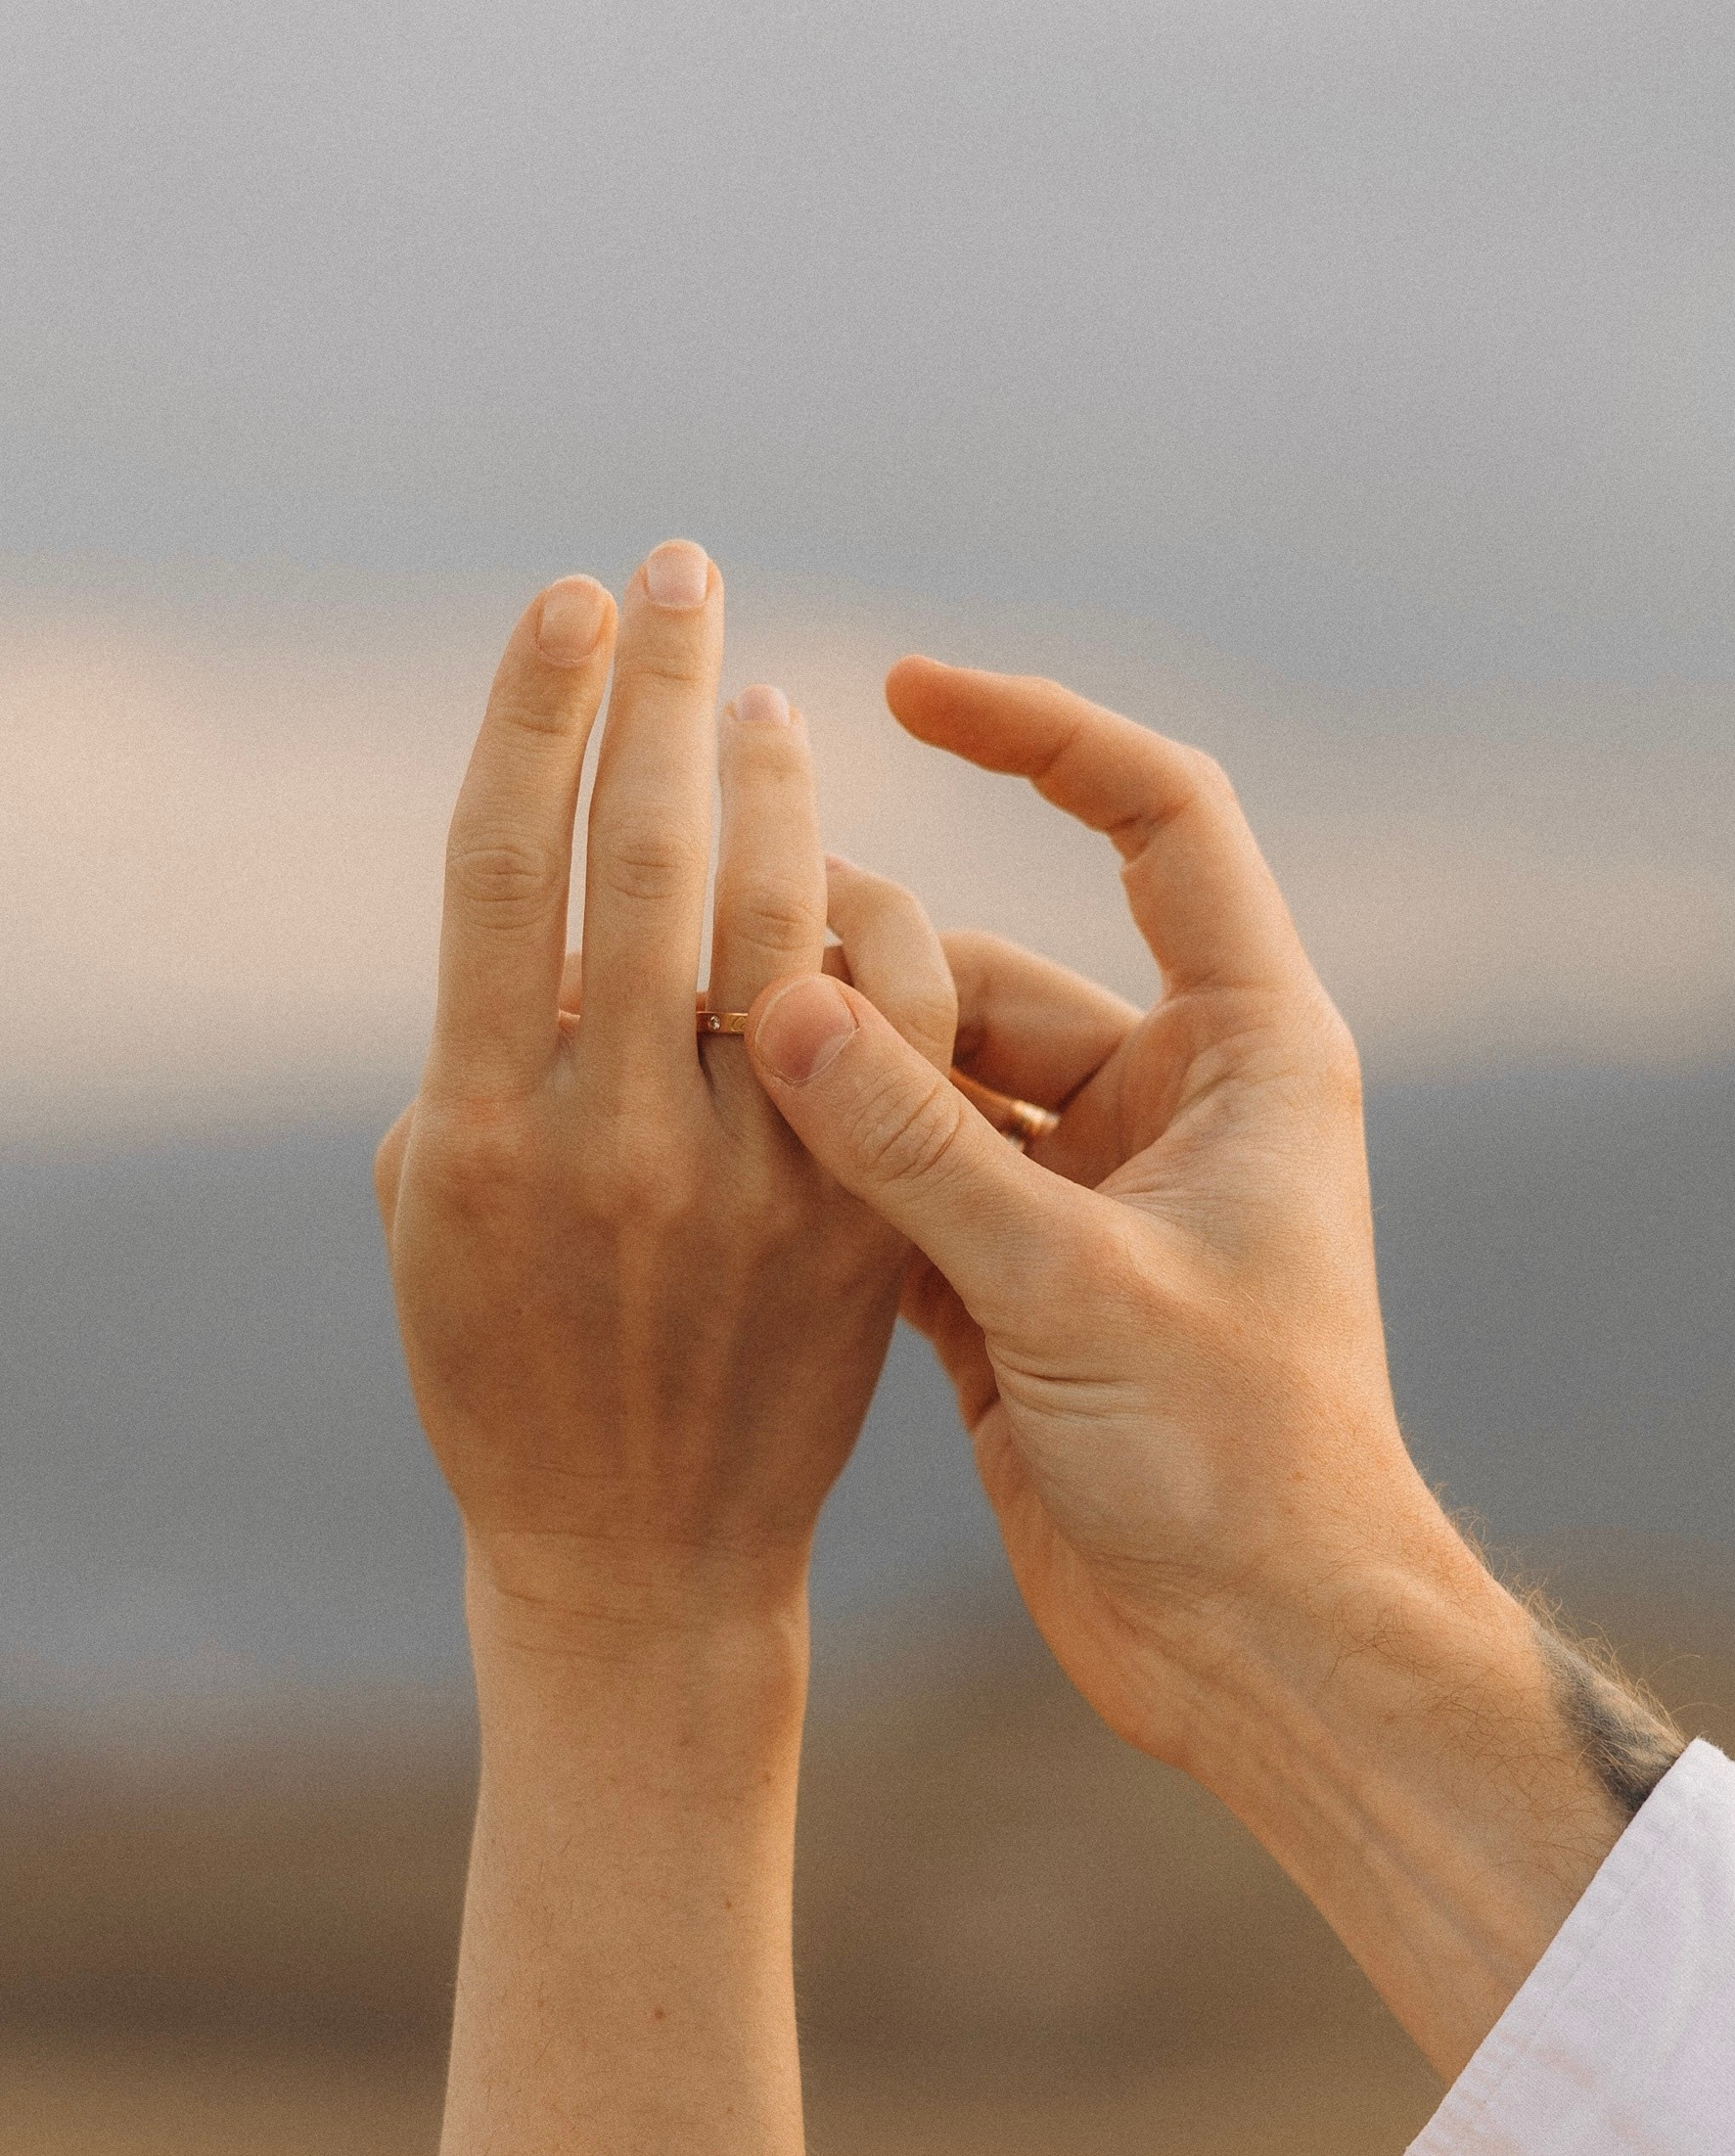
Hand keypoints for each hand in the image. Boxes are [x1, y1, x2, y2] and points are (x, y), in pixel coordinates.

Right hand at [375, 545, 954, 1651]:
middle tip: (677, 574)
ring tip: (751, 706)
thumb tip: (544, 934)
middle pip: (659, 864)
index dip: (544, 719)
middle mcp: (617, 1149)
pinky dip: (860, 952)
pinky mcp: (862, 1225)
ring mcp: (762, 1186)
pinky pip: (880, 1038)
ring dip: (768, 802)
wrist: (647, 1581)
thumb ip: (478, 1079)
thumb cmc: (506, 1398)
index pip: (516, 868)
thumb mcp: (433, 1235)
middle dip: (671, 701)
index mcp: (474, 1137)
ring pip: (780, 932)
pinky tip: (839, 901)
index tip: (574, 605)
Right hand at [748, 661, 1646, 2073]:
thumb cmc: (1235, 1464)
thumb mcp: (1069, 1289)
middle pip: (995, 963)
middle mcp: (1171, 1096)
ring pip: (933, 1074)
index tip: (905, 687)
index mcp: (1245, 1050)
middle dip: (869, 963)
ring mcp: (1089, 1187)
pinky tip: (721, 1153)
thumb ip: (918, 1146)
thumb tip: (772, 1002)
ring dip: (831, 1075)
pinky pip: (905, 1176)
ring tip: (698, 1066)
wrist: (1259, 1653)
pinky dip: (828, 1166)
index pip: (1158, 820)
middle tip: (721, 964)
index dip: (1041, 733)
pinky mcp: (1020, 1274)